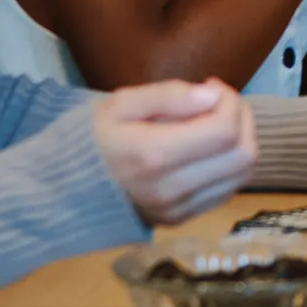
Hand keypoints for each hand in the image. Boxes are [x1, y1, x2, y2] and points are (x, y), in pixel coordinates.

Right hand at [93, 78, 257, 223]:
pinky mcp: (181, 220)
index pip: (224, 130)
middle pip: (243, 155)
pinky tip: (207, 149)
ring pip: (242, 175)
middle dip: (243, 119)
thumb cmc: (91, 140)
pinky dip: (229, 165)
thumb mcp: (119, 104)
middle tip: (220, 102)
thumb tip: (212, 95)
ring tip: (216, 122)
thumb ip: (168, 95)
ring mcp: (178, 210)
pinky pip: (227, 191)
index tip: (213, 86)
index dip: (231, 101)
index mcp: (154, 154)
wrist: (63, 191)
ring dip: (241, 142)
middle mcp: (171, 188)